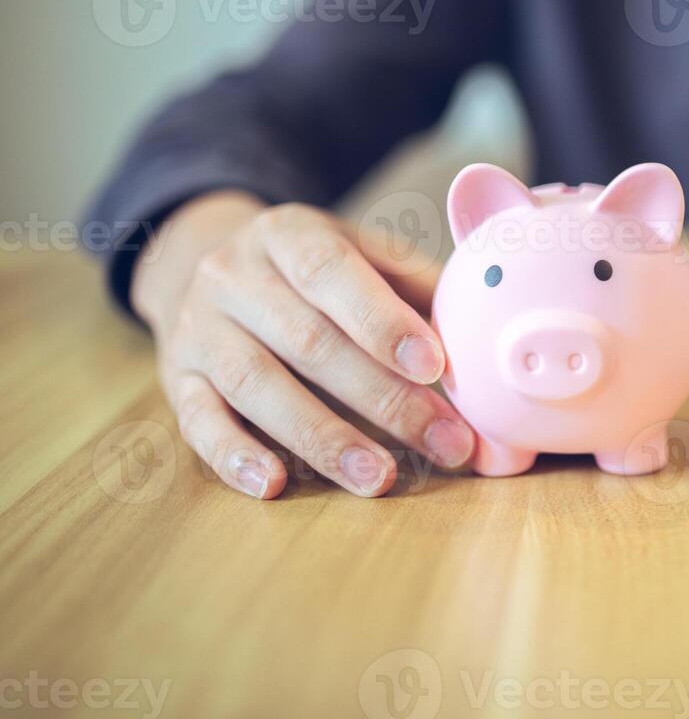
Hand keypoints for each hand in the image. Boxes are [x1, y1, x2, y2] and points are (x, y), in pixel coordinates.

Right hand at [132, 191, 473, 498]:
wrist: (202, 260)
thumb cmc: (311, 268)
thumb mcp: (360, 251)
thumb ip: (418, 286)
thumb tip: (484, 333)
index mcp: (288, 234)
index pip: (332, 273)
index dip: (383, 322)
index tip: (434, 366)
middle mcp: (233, 276)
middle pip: (308, 342)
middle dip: (383, 398)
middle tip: (443, 442)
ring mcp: (198, 329)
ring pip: (257, 386)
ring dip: (322, 437)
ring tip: (378, 478)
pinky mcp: (175, 380)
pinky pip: (198, 422)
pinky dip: (234, 456)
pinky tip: (275, 484)